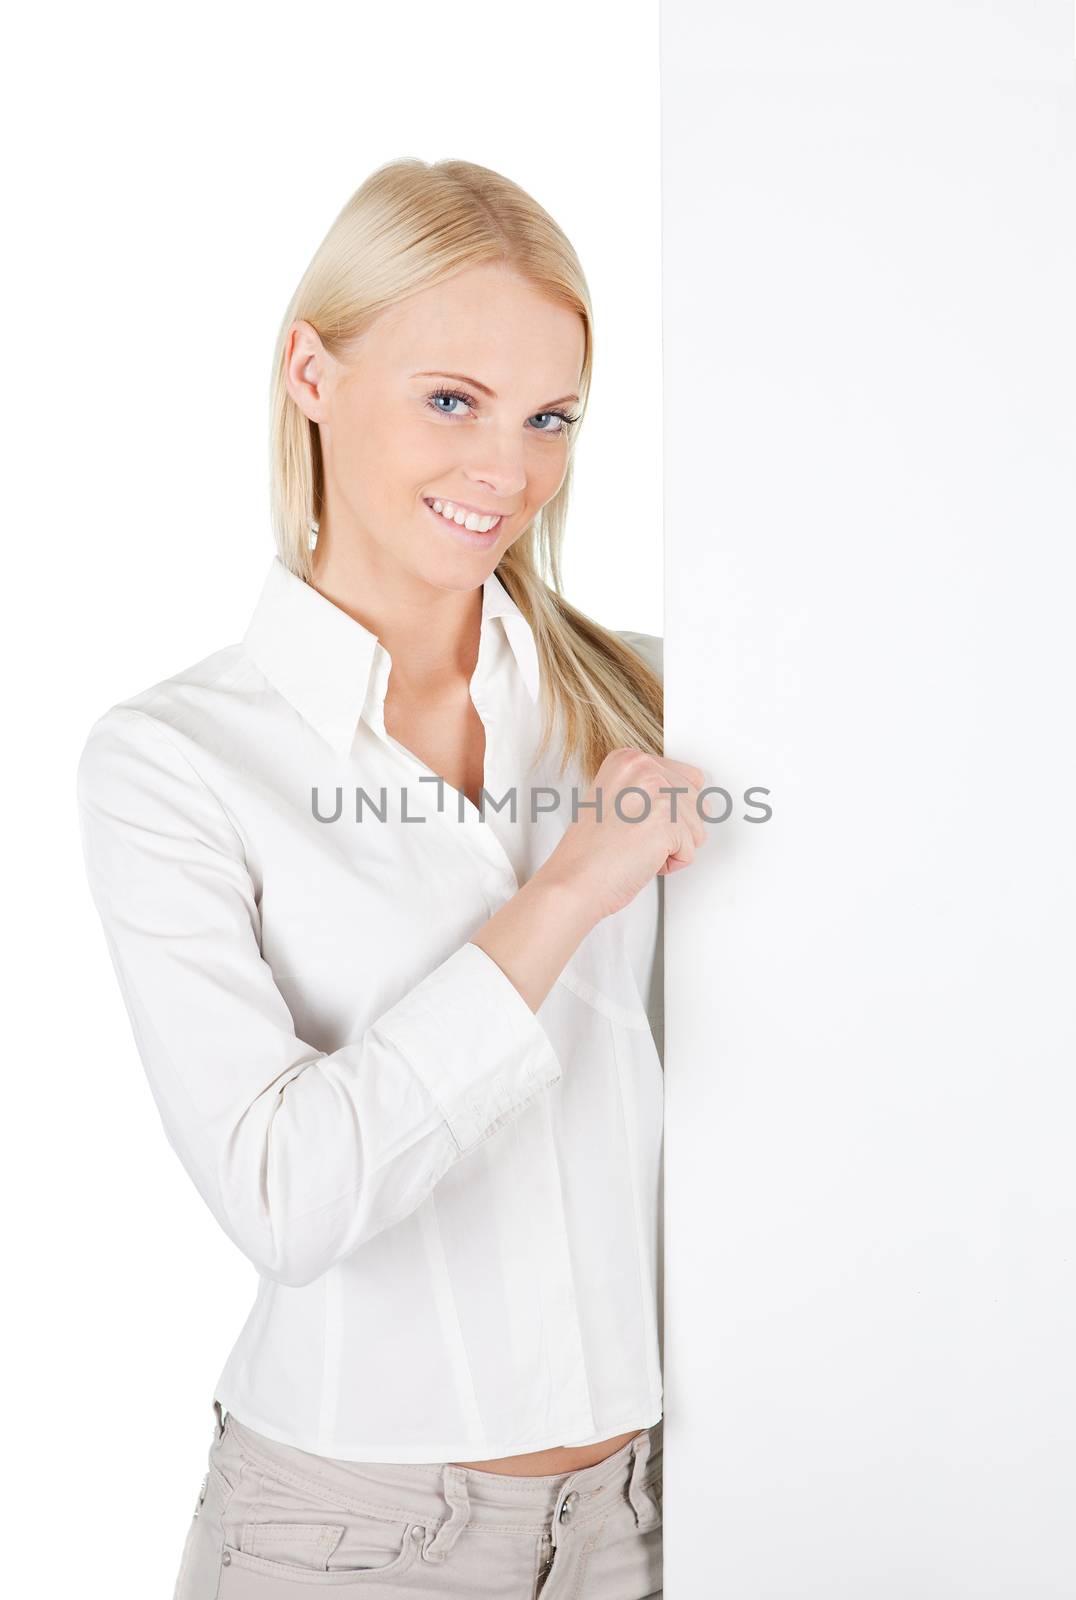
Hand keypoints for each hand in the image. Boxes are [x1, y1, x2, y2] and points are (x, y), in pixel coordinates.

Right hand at [542, 747, 709, 920]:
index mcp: (629, 759)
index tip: (640, 821)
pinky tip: (641, 860)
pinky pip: (690, 850)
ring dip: (672, 848)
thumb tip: (692, 798)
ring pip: (697, 827)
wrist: (573, 880)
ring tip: (636, 848)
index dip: (670, 811)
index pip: (688, 779)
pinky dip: (671, 864)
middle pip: (697, 802)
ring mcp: (657, 793)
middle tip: (636, 838)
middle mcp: (644, 768)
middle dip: (675, 830)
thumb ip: (651, 790)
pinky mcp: (666, 822)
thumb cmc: (590, 852)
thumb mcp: (616, 799)